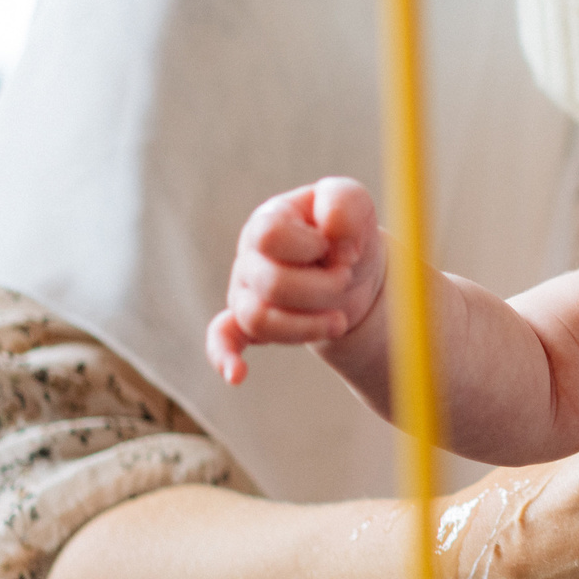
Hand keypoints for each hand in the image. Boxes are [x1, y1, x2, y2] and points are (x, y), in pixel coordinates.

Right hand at [207, 177, 385, 384]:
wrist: (354, 271)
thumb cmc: (348, 232)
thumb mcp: (355, 203)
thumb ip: (342, 204)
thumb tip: (331, 239)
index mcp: (269, 221)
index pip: (271, 236)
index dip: (313, 246)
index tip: (345, 248)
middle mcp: (250, 257)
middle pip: (273, 284)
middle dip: (324, 288)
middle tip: (347, 280)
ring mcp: (245, 292)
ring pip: (259, 319)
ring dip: (308, 325)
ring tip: (339, 320)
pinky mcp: (247, 324)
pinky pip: (223, 340)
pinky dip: (225, 357)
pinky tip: (236, 375)